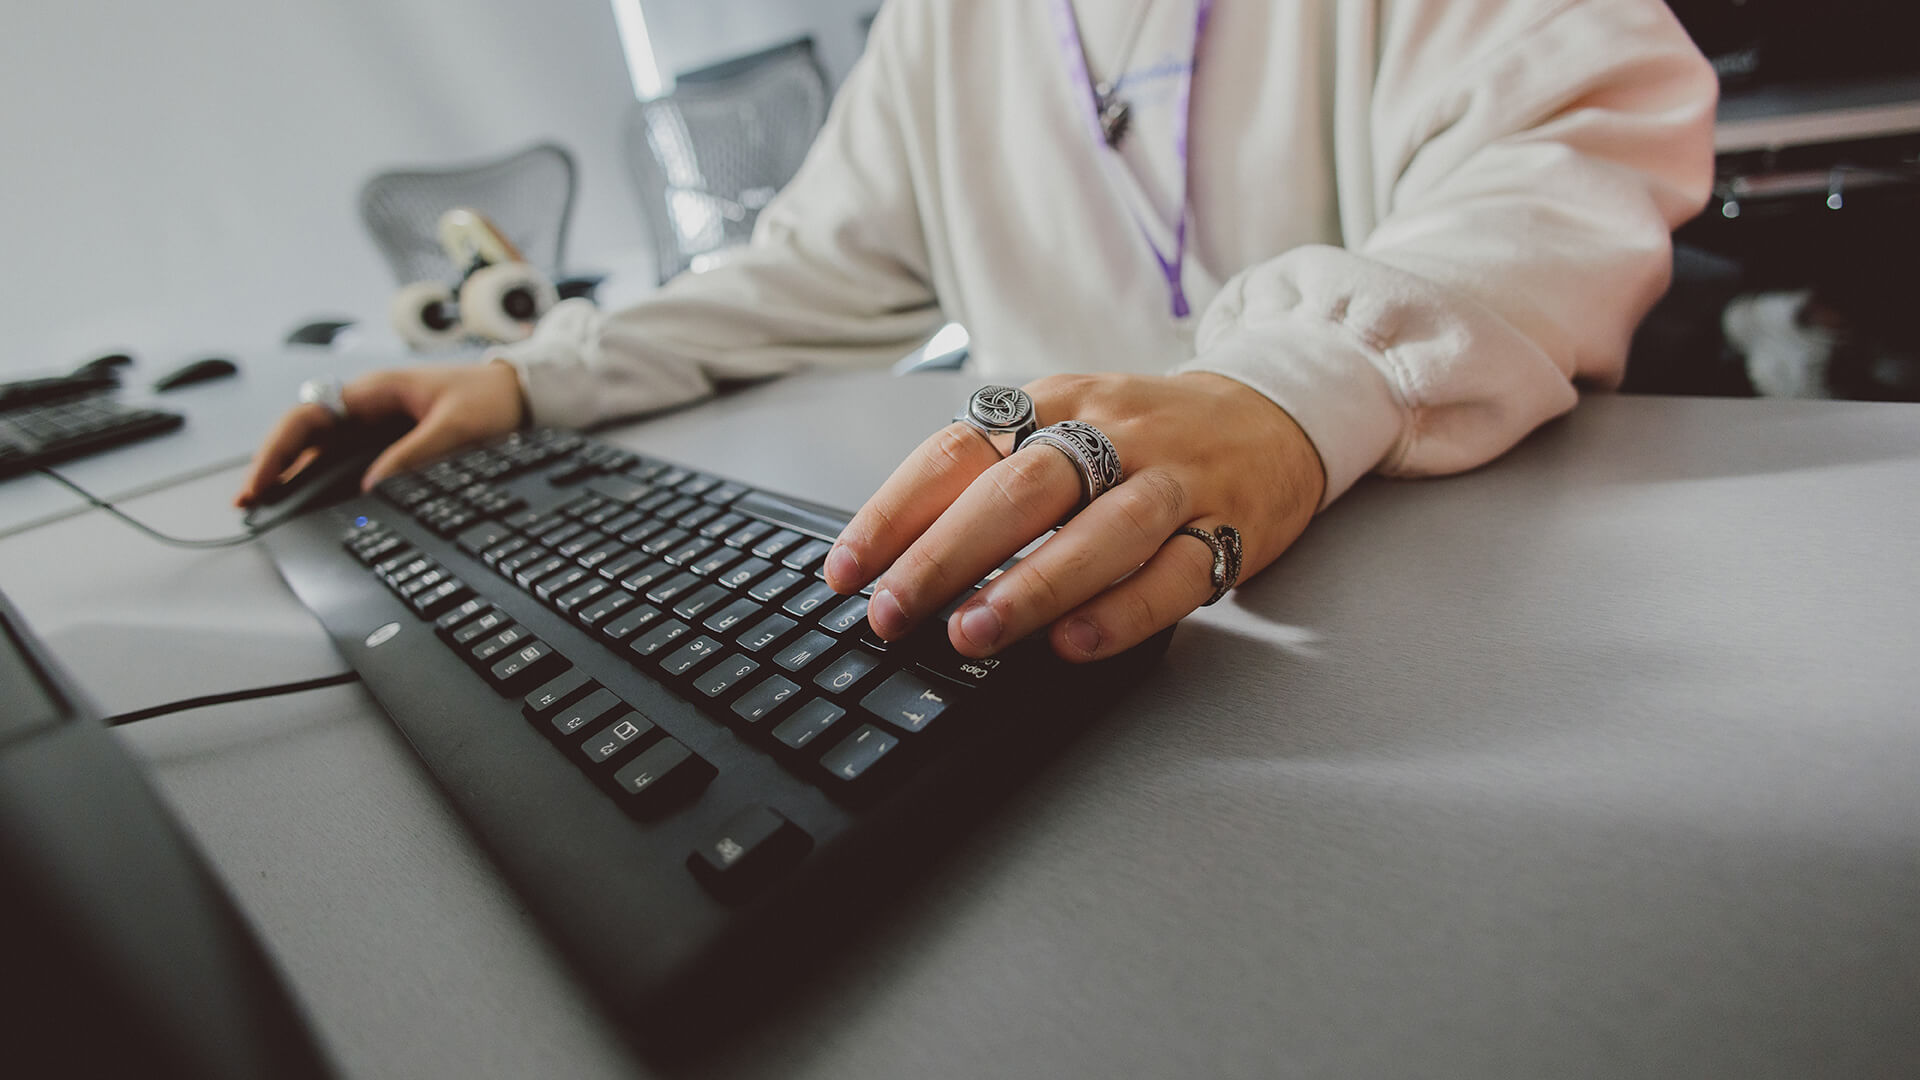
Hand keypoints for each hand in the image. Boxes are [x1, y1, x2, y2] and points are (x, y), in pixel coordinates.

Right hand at [234, 361, 525, 506]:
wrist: (522, 395)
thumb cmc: (489, 398)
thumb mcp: (457, 426)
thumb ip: (416, 454)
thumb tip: (373, 486)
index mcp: (374, 392)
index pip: (308, 416)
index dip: (278, 449)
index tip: (262, 481)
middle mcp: (366, 408)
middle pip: (305, 437)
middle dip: (275, 468)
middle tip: (252, 506)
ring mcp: (375, 427)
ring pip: (321, 452)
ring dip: (295, 478)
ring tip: (270, 512)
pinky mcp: (389, 445)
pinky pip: (347, 464)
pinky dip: (325, 483)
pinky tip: (311, 507)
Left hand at [823, 372, 1325, 661]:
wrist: (1273, 414)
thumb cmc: (1143, 438)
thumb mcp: (1064, 429)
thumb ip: (992, 481)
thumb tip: (896, 557)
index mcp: (1056, 402)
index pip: (959, 450)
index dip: (895, 511)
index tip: (846, 570)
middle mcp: (1113, 432)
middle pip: (1022, 489)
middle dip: (947, 554)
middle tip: (893, 611)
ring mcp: (1175, 479)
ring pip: (1102, 530)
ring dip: (1032, 585)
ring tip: (973, 634)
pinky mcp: (1231, 527)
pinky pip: (1175, 575)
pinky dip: (1122, 612)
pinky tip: (1073, 644)